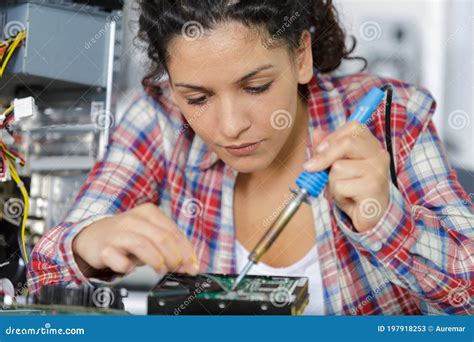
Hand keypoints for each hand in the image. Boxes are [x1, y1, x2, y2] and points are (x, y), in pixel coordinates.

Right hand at [72, 202, 198, 276]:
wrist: (91, 236)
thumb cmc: (126, 237)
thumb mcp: (149, 235)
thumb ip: (169, 246)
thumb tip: (189, 264)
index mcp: (149, 213)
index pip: (174, 232)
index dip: (186, 251)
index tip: (192, 266)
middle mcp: (133, 220)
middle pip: (161, 237)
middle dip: (175, 257)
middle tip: (179, 269)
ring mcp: (118, 233)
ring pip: (142, 244)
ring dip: (156, 260)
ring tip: (162, 270)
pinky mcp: (104, 248)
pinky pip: (119, 260)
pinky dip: (128, 267)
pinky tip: (130, 268)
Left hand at [303, 122, 389, 231]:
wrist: (371, 217)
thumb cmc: (354, 190)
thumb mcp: (338, 167)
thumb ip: (328, 149)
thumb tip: (317, 132)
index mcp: (371, 145)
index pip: (352, 128)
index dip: (332, 138)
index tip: (320, 150)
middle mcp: (378, 154)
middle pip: (346, 143)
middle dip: (324, 157)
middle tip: (312, 168)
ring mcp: (378, 170)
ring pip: (338, 167)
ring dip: (332, 182)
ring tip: (344, 190)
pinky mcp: (373, 186)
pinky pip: (341, 185)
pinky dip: (338, 195)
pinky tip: (349, 199)